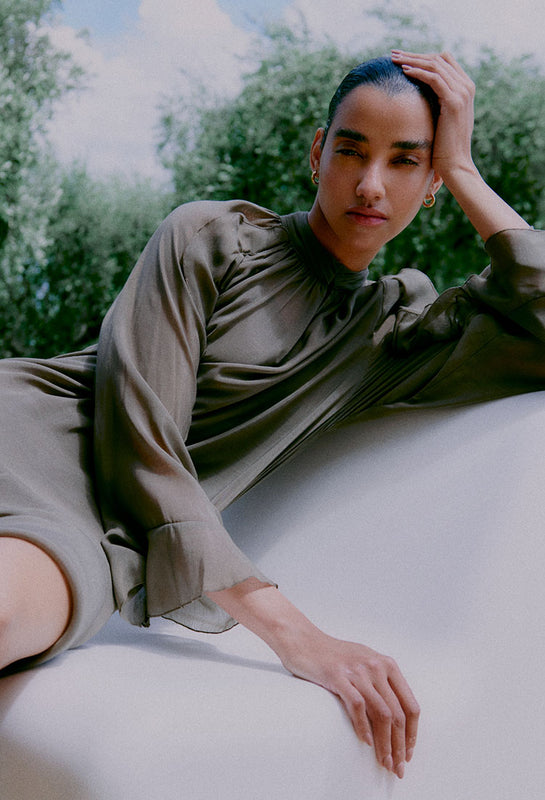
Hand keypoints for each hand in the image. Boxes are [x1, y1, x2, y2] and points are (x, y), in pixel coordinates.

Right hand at [277, 628, 419, 778]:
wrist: (304, 640)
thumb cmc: (333, 656)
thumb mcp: (364, 663)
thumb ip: (381, 684)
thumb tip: (394, 718)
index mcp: (387, 665)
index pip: (410, 705)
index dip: (412, 733)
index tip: (408, 752)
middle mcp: (376, 667)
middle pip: (397, 714)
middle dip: (400, 745)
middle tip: (397, 767)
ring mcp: (357, 671)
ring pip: (381, 713)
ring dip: (385, 743)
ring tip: (383, 761)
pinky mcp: (338, 676)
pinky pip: (357, 706)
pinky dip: (363, 727)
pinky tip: (365, 742)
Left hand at [391, 50, 475, 184]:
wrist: (455, 164)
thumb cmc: (444, 147)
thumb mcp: (441, 119)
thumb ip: (436, 103)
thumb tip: (418, 96)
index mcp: (465, 88)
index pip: (443, 61)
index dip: (422, 57)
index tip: (402, 59)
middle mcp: (466, 86)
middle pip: (438, 59)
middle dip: (413, 55)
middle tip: (393, 54)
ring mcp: (462, 93)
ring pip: (434, 65)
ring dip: (412, 60)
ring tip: (393, 59)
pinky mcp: (454, 102)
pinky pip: (434, 79)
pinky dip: (418, 72)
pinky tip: (403, 72)